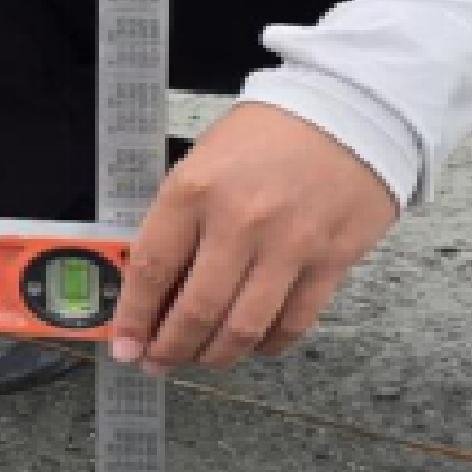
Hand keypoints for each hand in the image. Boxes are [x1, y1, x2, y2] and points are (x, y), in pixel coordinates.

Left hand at [108, 102, 398, 375]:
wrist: (346, 110)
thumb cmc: (269, 134)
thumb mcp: (203, 160)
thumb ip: (179, 219)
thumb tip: (155, 283)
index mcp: (195, 189)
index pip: (152, 269)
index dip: (133, 317)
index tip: (125, 344)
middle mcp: (239, 221)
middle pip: (195, 311)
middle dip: (170, 349)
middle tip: (159, 360)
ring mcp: (288, 245)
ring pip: (242, 328)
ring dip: (215, 355)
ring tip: (201, 358)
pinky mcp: (330, 261)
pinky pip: (292, 323)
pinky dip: (267, 344)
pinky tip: (253, 345)